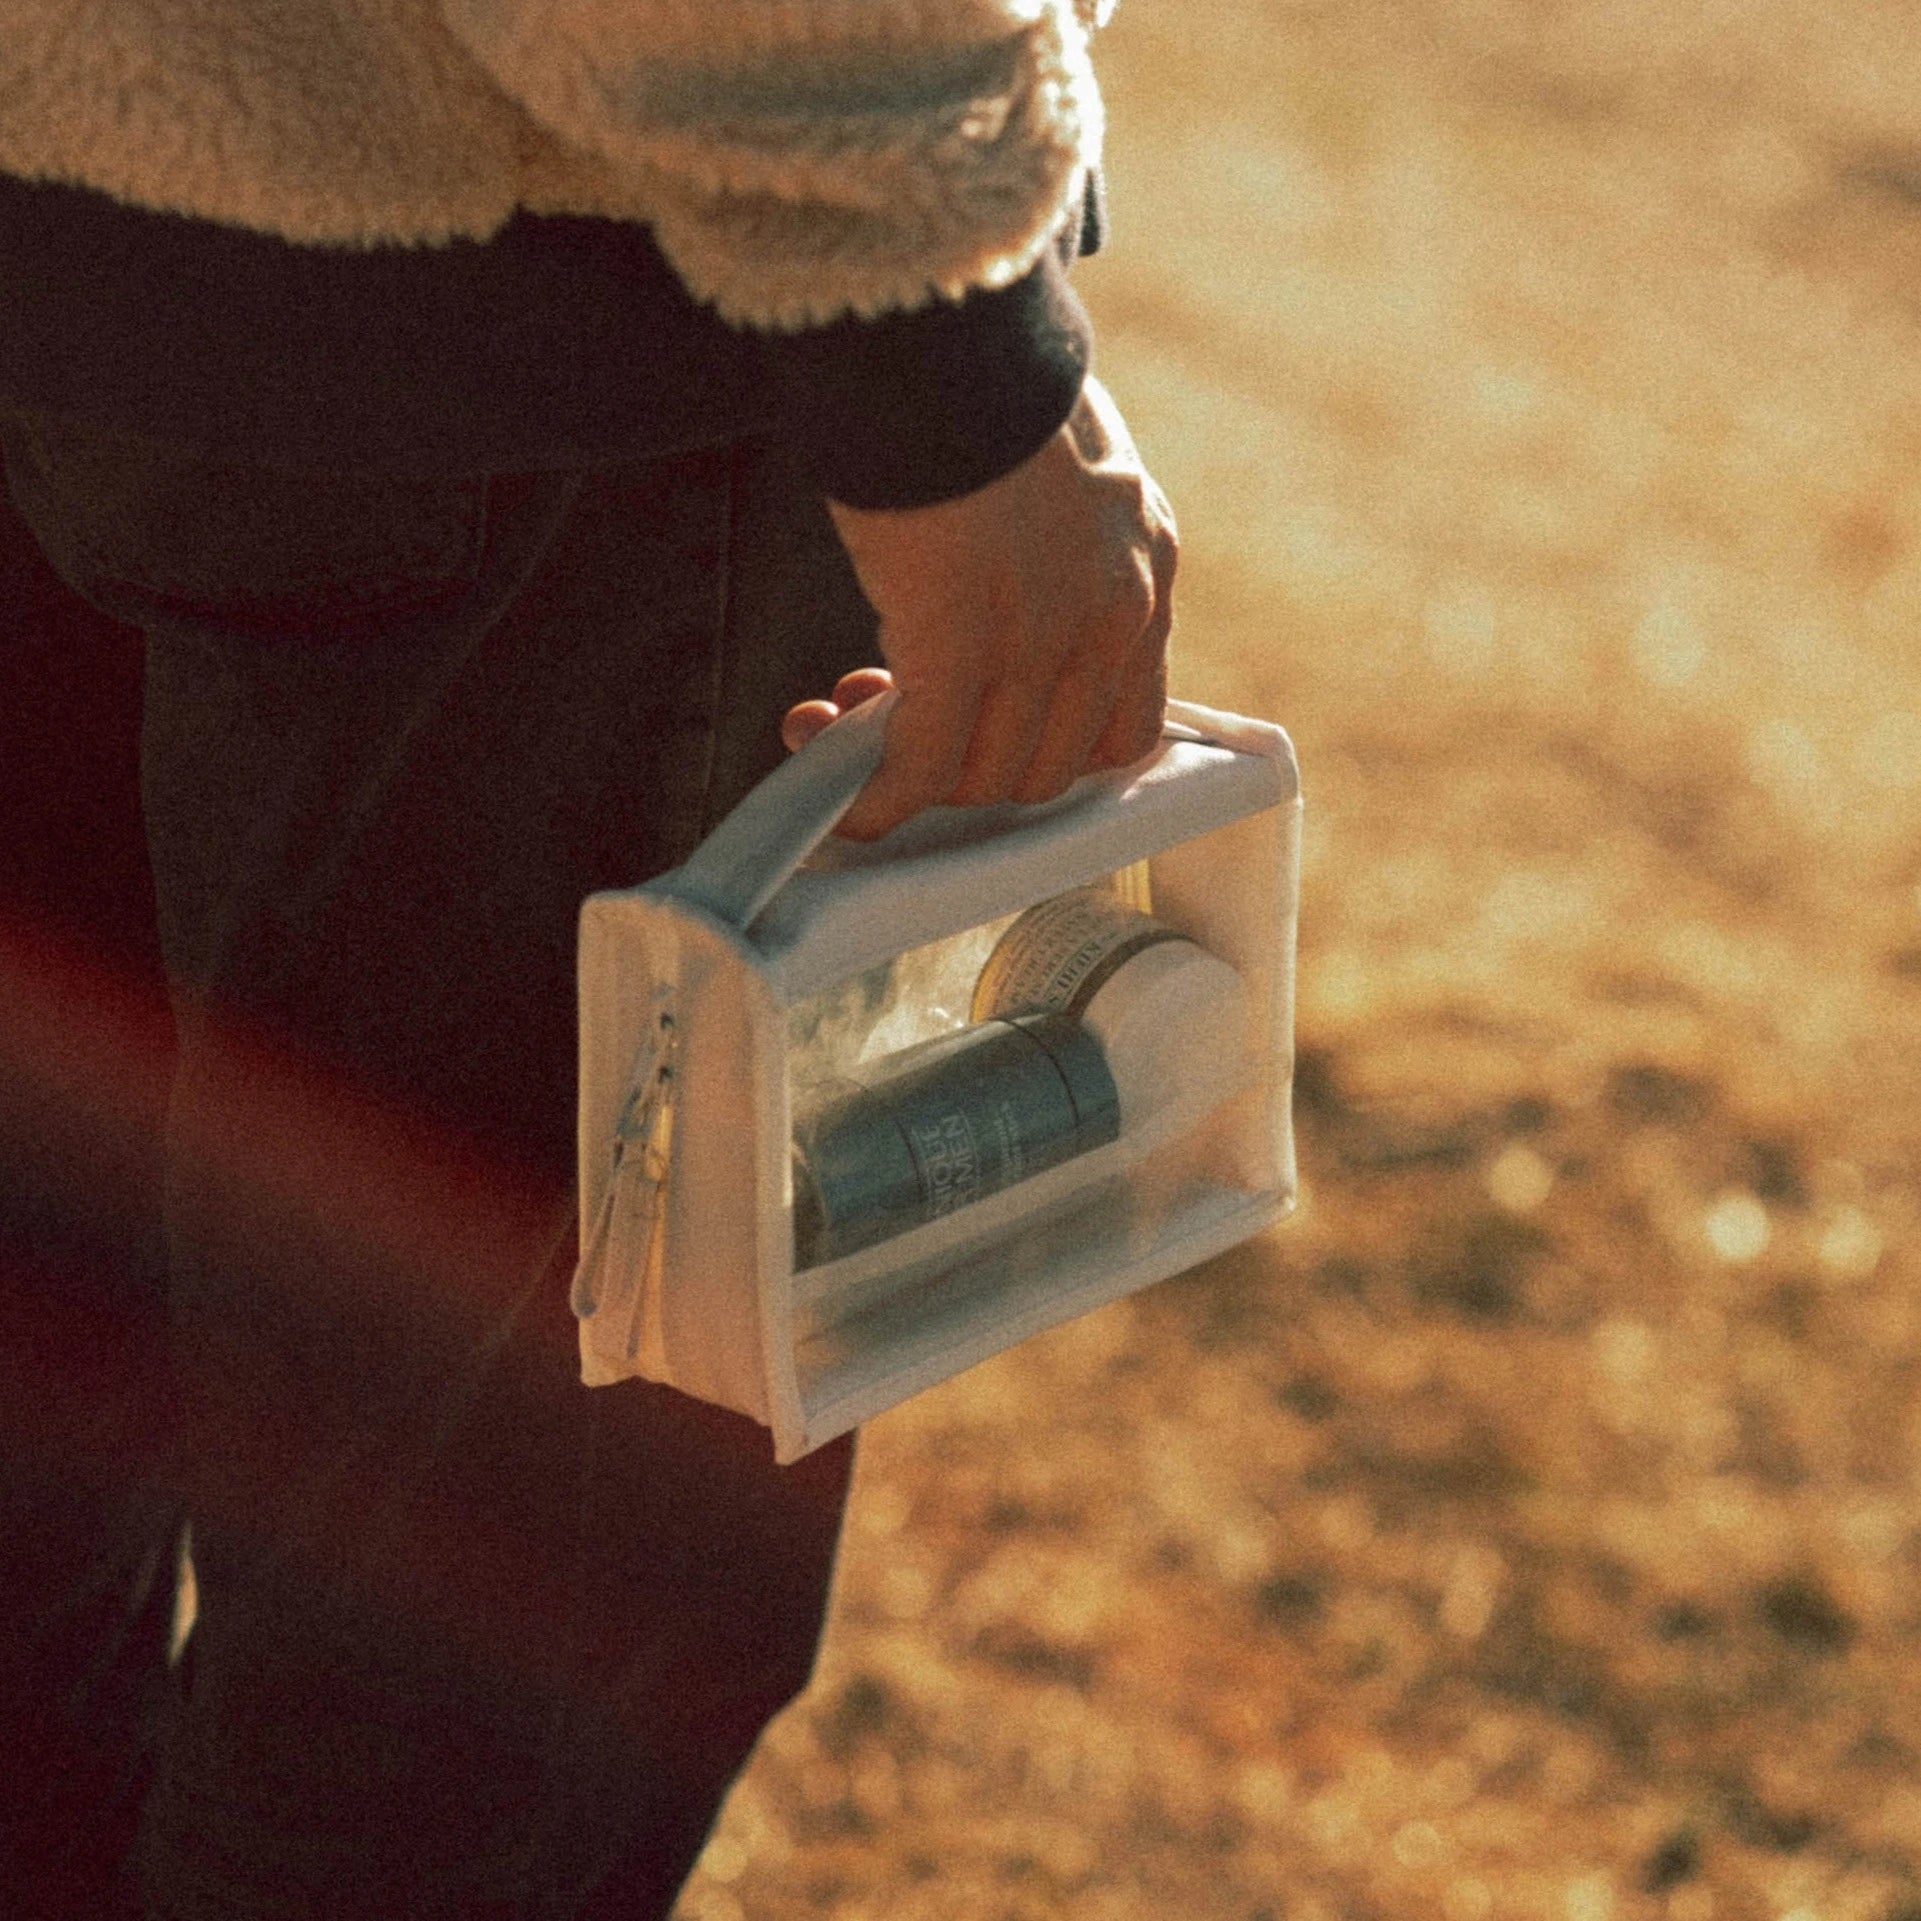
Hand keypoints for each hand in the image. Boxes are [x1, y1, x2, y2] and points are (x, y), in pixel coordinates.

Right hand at [782, 376, 1176, 839]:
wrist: (936, 324)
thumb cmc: (972, 378)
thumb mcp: (1055, 464)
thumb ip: (1054, 543)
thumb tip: (980, 597)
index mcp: (1145, 560)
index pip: (1127, 723)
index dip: (1047, 751)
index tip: (984, 734)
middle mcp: (1115, 608)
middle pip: (1053, 762)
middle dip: (967, 771)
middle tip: (892, 728)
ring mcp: (1045, 633)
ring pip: (989, 773)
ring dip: (914, 780)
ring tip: (844, 729)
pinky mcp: (964, 640)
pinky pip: (923, 763)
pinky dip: (882, 798)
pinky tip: (844, 800)